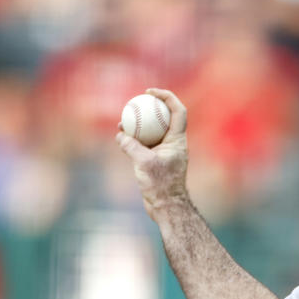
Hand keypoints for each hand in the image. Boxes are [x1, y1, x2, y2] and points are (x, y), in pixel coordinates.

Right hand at [115, 88, 189, 219]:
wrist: (166, 206)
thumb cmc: (161, 186)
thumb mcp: (143, 163)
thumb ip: (131, 146)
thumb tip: (120, 135)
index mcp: (177, 140)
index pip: (178, 111)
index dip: (167, 96)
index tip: (150, 92)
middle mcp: (173, 143)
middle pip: (164, 117)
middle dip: (149, 107)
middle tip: (134, 102)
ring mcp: (164, 151)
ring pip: (152, 131)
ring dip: (138, 125)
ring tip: (122, 122)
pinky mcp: (155, 160)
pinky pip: (144, 144)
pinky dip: (133, 139)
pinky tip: (120, 138)